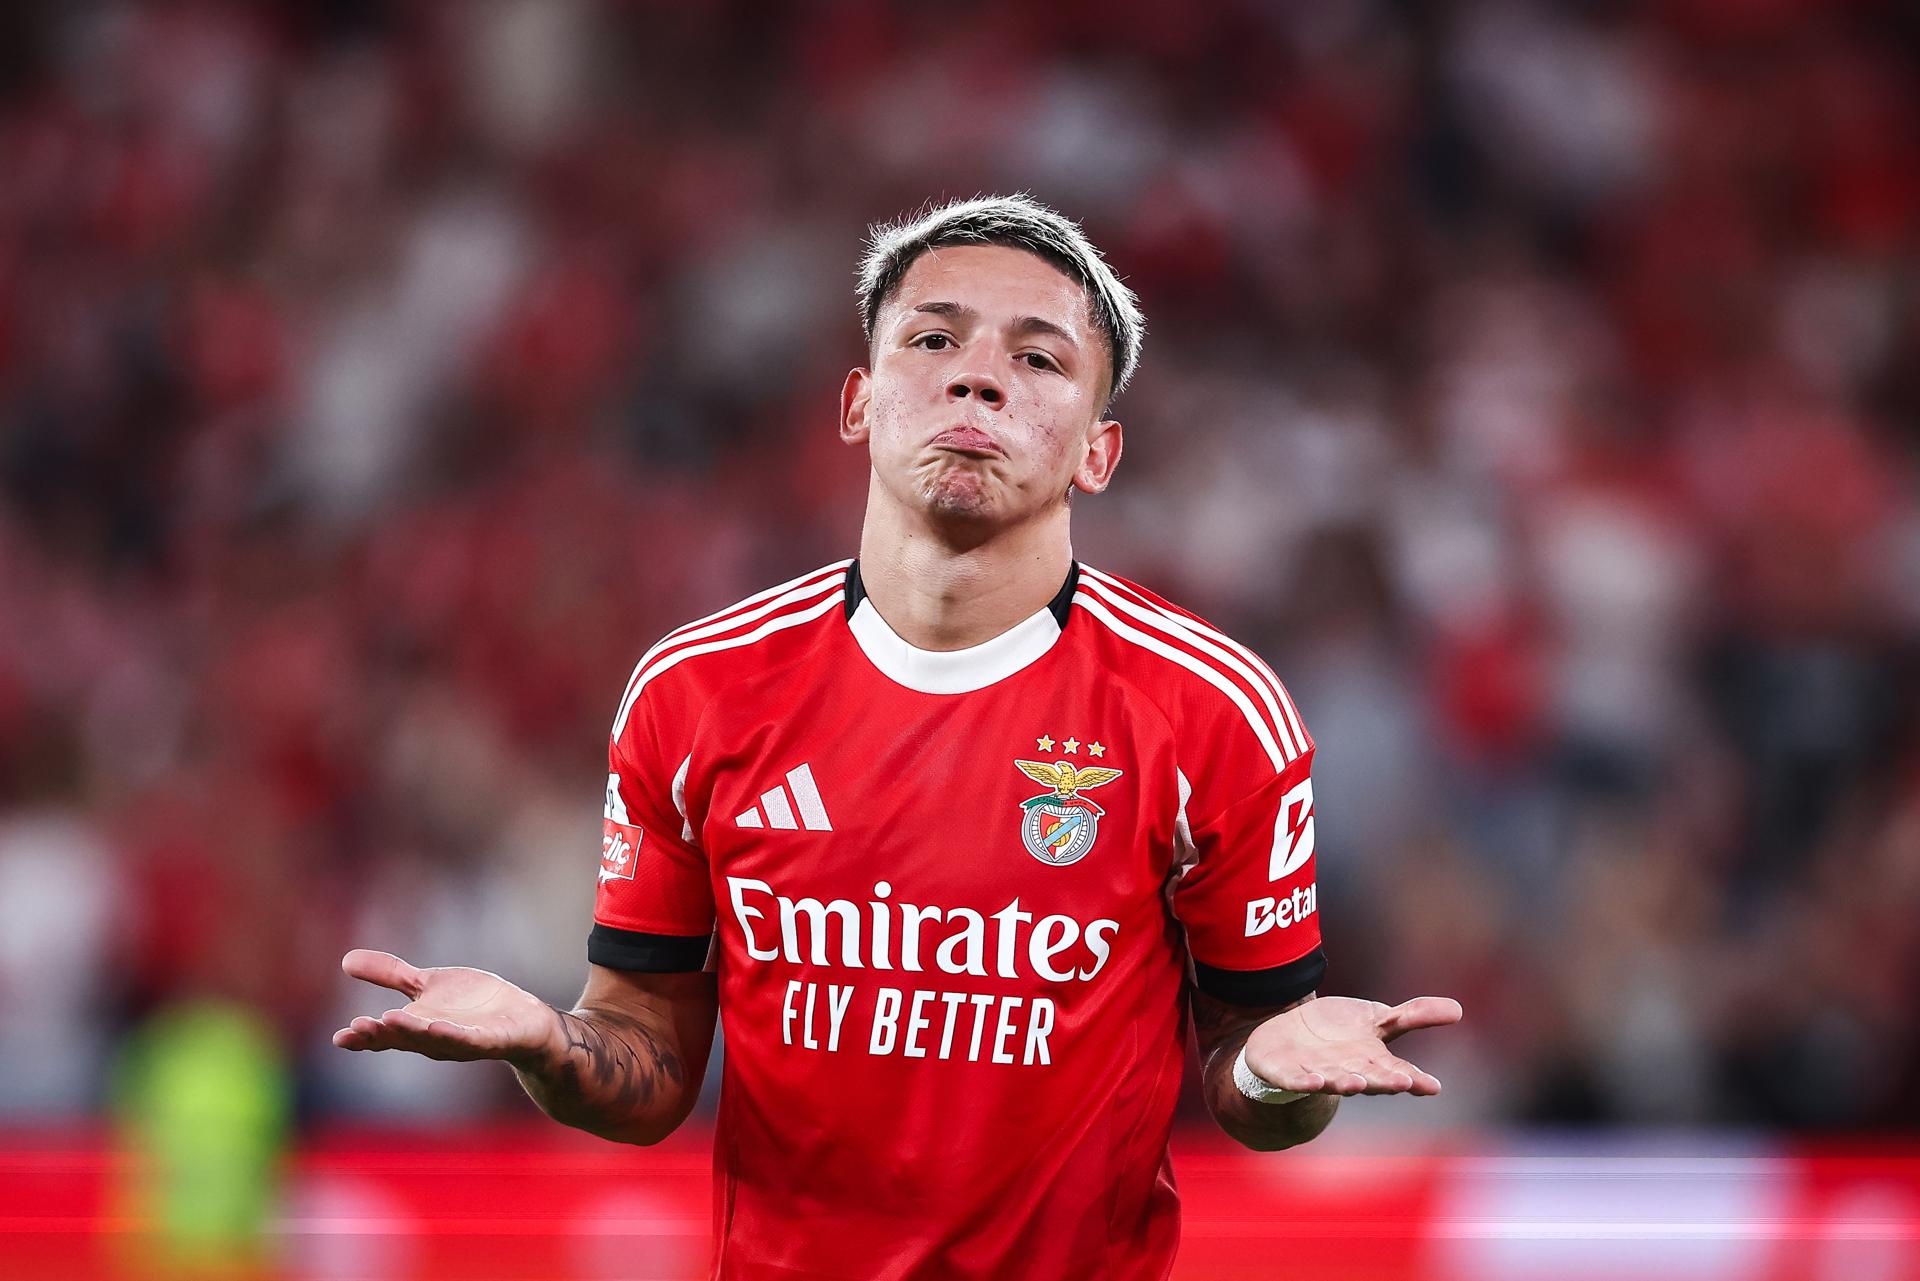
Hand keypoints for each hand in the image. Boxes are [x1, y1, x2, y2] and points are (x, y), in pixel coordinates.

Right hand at [332, 949, 561, 1067]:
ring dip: (411, 1032)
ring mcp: (462, 1041)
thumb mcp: (427, 985)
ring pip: (432, 1039)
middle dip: (380, 1034)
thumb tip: (345, 960)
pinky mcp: (491, 1039)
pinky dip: (454, 1035)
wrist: (523, 1020)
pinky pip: (470, 1038)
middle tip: (356, 1029)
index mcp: (417, 1027)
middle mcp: (435, 1038)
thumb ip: (391, 975)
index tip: (340, 1037)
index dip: (363, 1038)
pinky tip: (438, 1026)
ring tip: (387, 1021)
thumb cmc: (473, 1004)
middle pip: (403, 1038)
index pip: (386, 1035)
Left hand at [1243, 995, 1461, 1096]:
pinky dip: (1304, 1082)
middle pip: (1369, 1077)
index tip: (1433, 1086)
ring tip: (1358, 1083)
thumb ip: (1413, 1016)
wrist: (1289, 1041)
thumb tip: (1459, 1009)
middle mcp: (1348, 1072)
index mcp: (1372, 1062)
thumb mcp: (1377, 1020)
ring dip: (1346, 1083)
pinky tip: (1313, 1081)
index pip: (1397, 1072)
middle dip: (1384, 1081)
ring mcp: (1317, 1074)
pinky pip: (1296, 1080)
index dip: (1414, 1080)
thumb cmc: (1340, 1035)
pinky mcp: (1287, 1073)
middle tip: (1402, 1083)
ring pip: (1334, 1081)